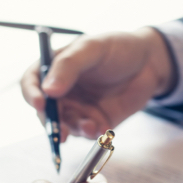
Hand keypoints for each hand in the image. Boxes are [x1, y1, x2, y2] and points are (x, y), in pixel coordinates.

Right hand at [22, 27, 175, 140]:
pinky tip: (99, 128)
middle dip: (50, 122)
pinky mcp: (95, 121)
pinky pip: (86, 133)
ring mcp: (78, 108)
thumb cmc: (118, 48)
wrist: (150, 63)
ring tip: (89, 125)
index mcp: (54, 69)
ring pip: (64, 126)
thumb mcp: (92, 48)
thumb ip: (69, 66)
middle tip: (61, 129)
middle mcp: (62, 91)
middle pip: (44, 111)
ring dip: (72, 130)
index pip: (31, 83)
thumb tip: (48, 90)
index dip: (32, 94)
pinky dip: (90, 134)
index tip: (40, 103)